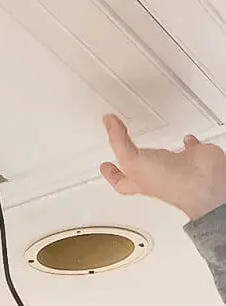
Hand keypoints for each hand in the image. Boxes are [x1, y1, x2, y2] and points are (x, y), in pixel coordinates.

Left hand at [100, 114, 225, 219]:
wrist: (202, 182)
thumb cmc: (169, 182)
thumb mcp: (132, 161)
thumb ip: (119, 141)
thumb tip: (108, 123)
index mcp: (139, 181)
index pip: (120, 180)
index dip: (110, 173)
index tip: (104, 166)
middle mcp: (157, 176)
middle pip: (140, 169)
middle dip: (132, 161)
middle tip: (123, 150)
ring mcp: (175, 166)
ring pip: (162, 157)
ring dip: (156, 149)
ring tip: (151, 142)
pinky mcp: (192, 157)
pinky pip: (189, 148)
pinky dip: (187, 142)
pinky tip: (185, 138)